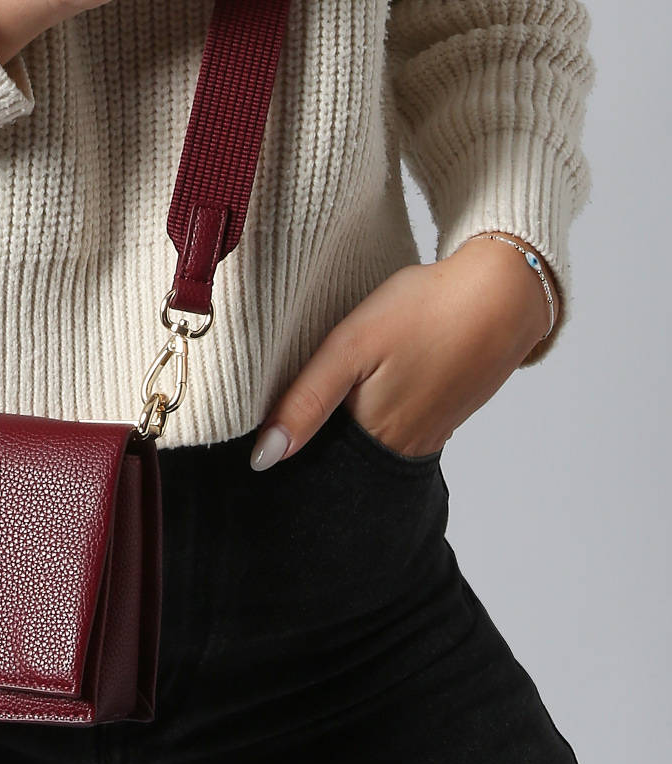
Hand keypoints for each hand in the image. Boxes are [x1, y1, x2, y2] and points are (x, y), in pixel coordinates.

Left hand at [249, 233, 555, 469]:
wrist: (502, 294)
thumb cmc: (423, 312)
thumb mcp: (350, 347)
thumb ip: (306, 401)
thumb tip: (264, 458)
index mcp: (374, 438)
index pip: (315, 470)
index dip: (286, 456)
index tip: (261, 441)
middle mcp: (402, 449)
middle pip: (342, 463)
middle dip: (313, 448)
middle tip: (285, 415)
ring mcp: (428, 434)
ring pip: (367, 446)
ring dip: (342, 432)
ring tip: (323, 399)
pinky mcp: (442, 415)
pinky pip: (396, 429)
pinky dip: (373, 416)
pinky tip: (367, 388)